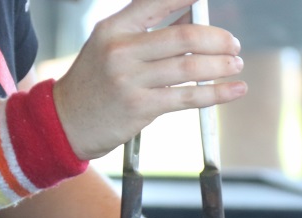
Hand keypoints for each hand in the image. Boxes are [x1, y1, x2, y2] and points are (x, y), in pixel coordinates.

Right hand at [53, 0, 246, 159]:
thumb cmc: (95, 82)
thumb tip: (193, 15)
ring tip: (236, 65)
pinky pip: (188, 97)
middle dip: (217, 39)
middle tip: (233, 44)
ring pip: (190, 67)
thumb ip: (146, 31)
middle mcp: (121, 50)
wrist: (66, 122)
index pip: (157, 2)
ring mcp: (130, 80)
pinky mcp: (140, 107)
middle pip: (184, 36)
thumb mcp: (109, 46)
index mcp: (114, 27)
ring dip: (221, 65)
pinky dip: (217, 93)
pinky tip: (234, 89)